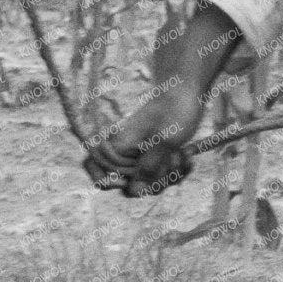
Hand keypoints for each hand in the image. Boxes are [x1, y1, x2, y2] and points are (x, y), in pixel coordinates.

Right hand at [81, 78, 208, 197]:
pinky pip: (165, 176)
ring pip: (152, 183)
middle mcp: (129, 153)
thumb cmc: (174, 109)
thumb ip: (150, 165)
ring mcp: (144, 156)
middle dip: (155, 180)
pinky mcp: (159, 157)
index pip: (94, 168)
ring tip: (182, 153)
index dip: (104, 180)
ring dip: (171, 174)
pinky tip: (188, 154)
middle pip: (132, 185)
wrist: (187, 91)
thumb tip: (134, 190)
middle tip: (170, 159)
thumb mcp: (166, 138)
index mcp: (120, 145)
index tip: (125, 180)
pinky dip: (179, 170)